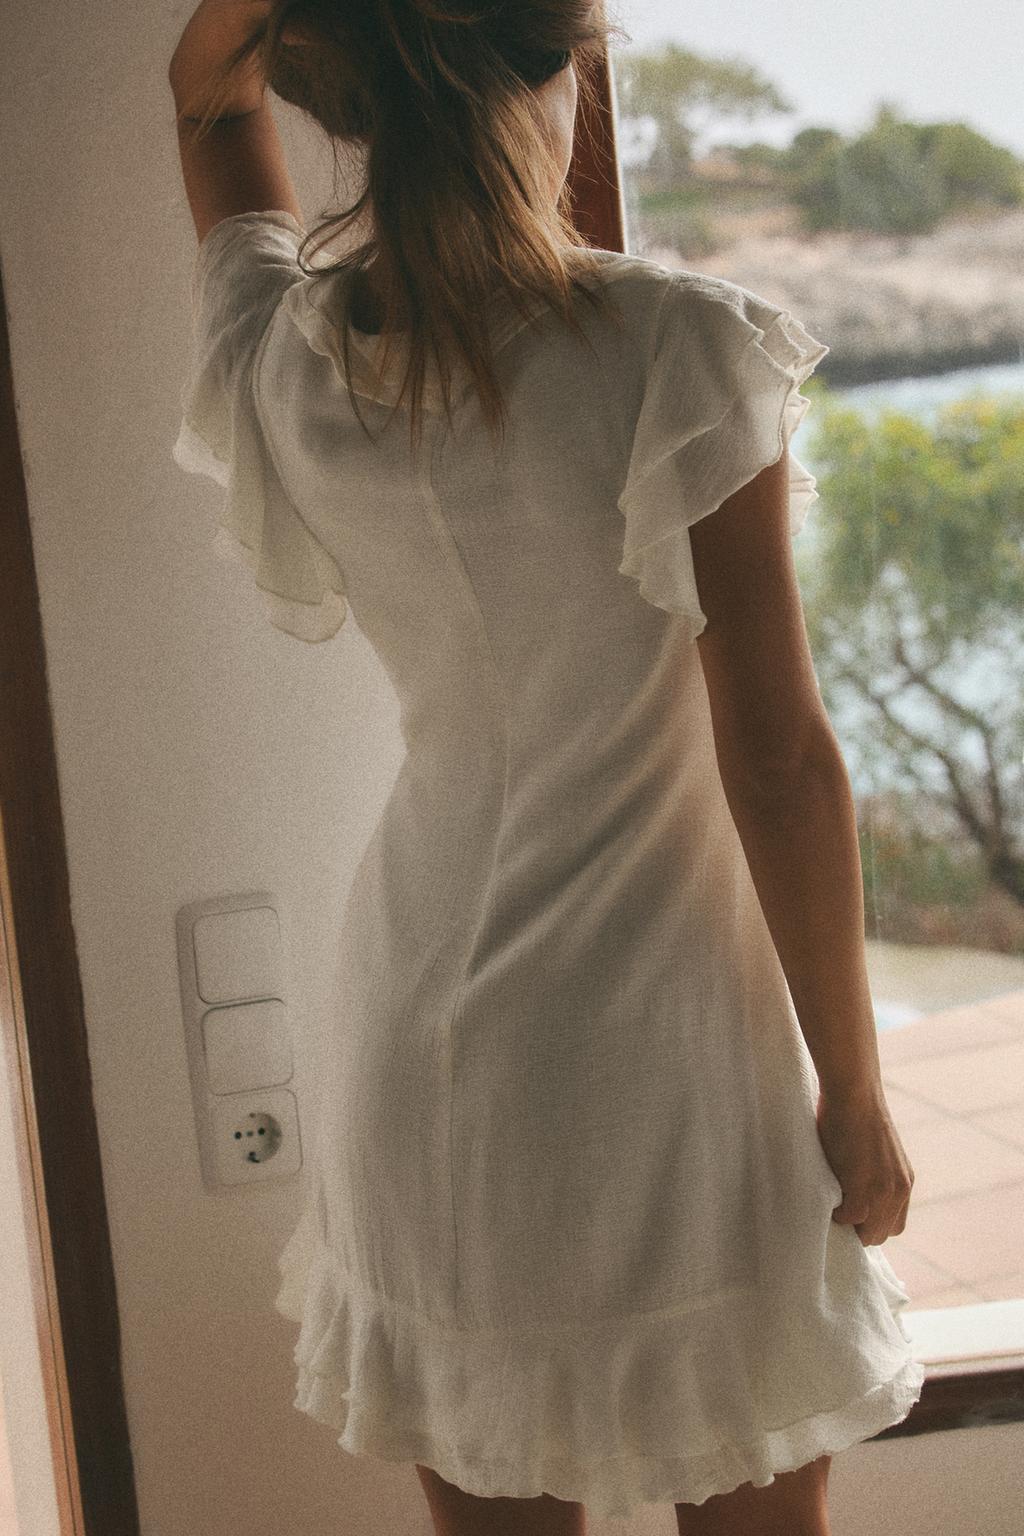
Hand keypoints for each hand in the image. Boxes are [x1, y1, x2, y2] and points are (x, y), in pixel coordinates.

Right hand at [816, 1083, 913, 1245]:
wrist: (853, 1092)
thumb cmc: (854, 1113)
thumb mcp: (875, 1153)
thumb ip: (873, 1176)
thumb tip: (854, 1194)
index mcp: (904, 1182)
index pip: (893, 1224)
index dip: (870, 1222)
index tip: (850, 1212)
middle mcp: (900, 1190)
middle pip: (882, 1233)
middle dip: (859, 1227)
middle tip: (837, 1209)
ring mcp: (884, 1189)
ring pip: (868, 1232)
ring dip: (848, 1221)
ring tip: (832, 1201)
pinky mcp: (864, 1186)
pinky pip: (850, 1217)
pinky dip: (836, 1212)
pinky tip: (827, 1193)